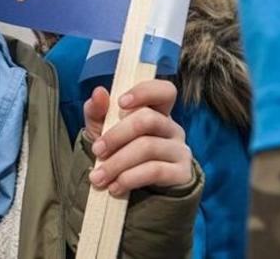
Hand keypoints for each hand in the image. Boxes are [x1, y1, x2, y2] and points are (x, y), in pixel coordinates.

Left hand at [83, 80, 192, 195]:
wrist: (130, 188)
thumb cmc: (116, 150)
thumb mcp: (101, 129)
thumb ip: (97, 110)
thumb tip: (99, 92)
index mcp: (156, 111)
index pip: (164, 90)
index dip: (144, 92)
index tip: (120, 102)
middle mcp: (172, 128)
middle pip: (147, 120)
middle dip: (116, 136)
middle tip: (96, 151)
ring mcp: (180, 150)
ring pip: (148, 147)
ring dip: (117, 163)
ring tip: (98, 177)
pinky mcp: (182, 174)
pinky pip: (155, 171)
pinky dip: (130, 178)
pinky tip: (115, 187)